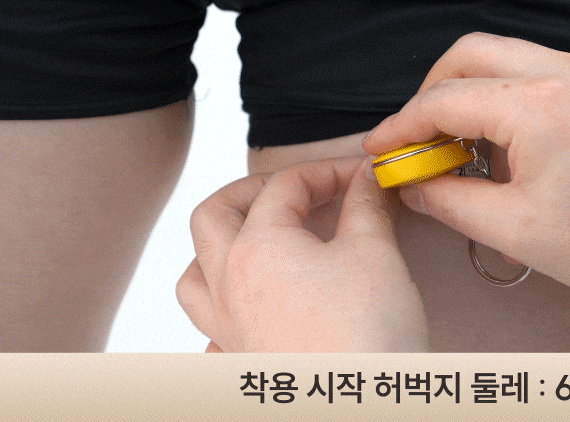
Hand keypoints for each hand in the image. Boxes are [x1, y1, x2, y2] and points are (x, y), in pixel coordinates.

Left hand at [176, 156, 428, 351]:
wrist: (359, 404)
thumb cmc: (365, 333)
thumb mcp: (375, 252)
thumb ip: (366, 206)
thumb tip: (366, 178)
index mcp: (258, 246)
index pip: (286, 184)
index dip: (328, 171)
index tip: (361, 175)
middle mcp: (229, 284)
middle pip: (213, 214)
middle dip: (251, 190)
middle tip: (295, 187)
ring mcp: (228, 328)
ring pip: (194, 275)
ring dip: (218, 247)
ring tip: (257, 239)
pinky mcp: (241, 361)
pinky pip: (208, 332)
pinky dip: (222, 312)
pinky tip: (251, 311)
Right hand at [363, 33, 569, 350]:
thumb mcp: (522, 233)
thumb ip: (452, 200)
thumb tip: (412, 183)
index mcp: (538, 108)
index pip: (443, 101)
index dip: (401, 128)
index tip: (381, 151)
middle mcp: (565, 72)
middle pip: (470, 53)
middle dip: (432, 92)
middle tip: (421, 141)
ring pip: (507, 57)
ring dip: (473, 93)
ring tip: (467, 151)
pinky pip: (543, 72)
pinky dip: (511, 97)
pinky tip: (514, 147)